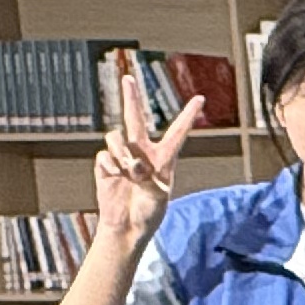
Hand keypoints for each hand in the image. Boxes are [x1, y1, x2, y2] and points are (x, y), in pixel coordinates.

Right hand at [92, 62, 208, 246]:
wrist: (127, 227)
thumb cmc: (149, 213)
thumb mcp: (157, 196)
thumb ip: (147, 176)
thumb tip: (132, 162)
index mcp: (164, 158)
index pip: (178, 132)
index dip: (188, 115)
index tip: (200, 98)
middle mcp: (143, 152)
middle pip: (136, 119)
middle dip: (131, 98)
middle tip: (128, 77)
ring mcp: (122, 157)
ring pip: (115, 137)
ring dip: (119, 151)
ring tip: (127, 172)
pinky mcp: (106, 166)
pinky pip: (104, 155)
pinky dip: (109, 165)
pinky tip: (114, 177)